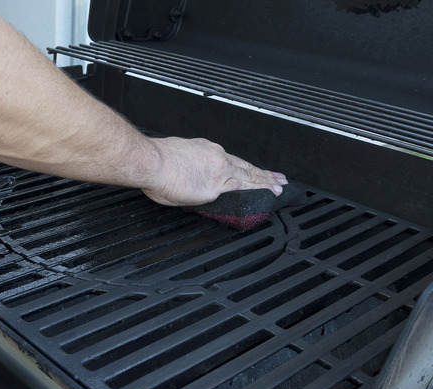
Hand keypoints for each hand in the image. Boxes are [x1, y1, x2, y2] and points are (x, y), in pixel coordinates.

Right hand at [142, 137, 287, 206]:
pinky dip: (259, 191)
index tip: (254, 170)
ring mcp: (219, 172)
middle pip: (246, 167)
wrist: (152, 162)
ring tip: (280, 187)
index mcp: (206, 151)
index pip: (232, 160)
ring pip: (250, 177)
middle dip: (264, 173)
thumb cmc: (156, 160)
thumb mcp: (176, 158)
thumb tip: (189, 179)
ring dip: (267, 183)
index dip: (246, 166)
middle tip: (279, 177)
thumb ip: (189, 170)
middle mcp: (217, 158)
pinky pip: (243, 190)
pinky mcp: (216, 188)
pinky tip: (269, 194)